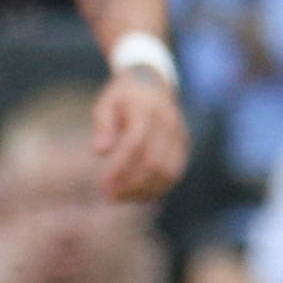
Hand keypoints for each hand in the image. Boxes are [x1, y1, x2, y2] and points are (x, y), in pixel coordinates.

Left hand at [92, 68, 188, 203]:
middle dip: (132, 184)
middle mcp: (168, 124)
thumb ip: (103, 125)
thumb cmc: (122, 96)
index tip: (103, 185)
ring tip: (121, 199)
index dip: (120, 168)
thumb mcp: (105, 103)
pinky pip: (175, 172)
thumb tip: (99, 152)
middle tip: (109, 197)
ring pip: (169, 172)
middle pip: (154, 162)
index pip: (136, 144)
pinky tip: (137, 196)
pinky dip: (158, 188)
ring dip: (145, 190)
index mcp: (147, 111)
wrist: (152, 82)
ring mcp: (179, 135)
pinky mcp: (183, 145)